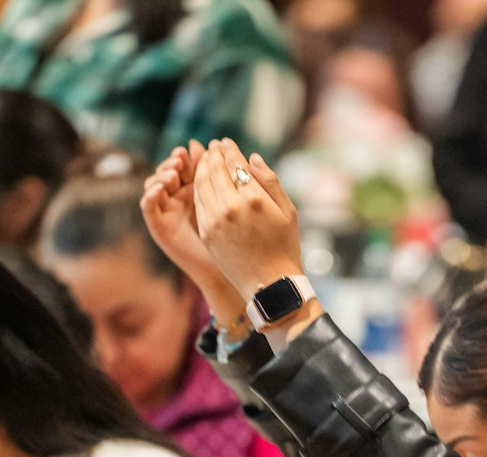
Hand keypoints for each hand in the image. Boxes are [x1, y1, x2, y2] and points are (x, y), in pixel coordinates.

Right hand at [140, 143, 241, 323]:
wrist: (231, 267)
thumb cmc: (238, 235)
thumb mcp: (230, 200)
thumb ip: (223, 175)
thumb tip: (213, 145)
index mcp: (196, 189)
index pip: (186, 163)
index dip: (190, 155)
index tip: (197, 149)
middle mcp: (178, 197)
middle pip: (169, 169)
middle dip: (175, 161)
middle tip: (182, 157)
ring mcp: (166, 210)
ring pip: (154, 182)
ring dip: (162, 173)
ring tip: (175, 173)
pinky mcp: (158, 225)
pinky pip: (147, 205)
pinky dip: (151, 193)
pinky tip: (163, 187)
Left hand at [192, 139, 304, 300]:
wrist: (270, 284)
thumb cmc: (285, 247)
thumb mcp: (287, 211)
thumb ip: (270, 181)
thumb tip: (252, 158)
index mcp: (254, 199)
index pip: (235, 164)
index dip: (229, 150)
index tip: (225, 142)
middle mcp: (231, 207)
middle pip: (215, 170)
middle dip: (213, 155)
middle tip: (212, 146)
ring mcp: (215, 220)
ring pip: (202, 184)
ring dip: (202, 168)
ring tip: (205, 159)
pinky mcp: (206, 232)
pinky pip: (199, 202)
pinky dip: (198, 188)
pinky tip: (202, 182)